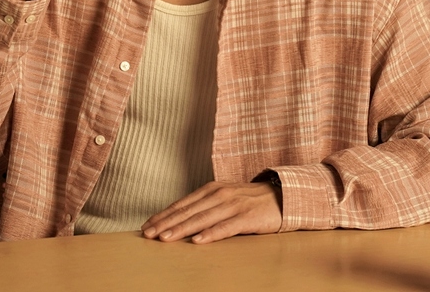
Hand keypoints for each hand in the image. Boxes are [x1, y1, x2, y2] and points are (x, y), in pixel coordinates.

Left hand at [141, 181, 281, 243]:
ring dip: (182, 229)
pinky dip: (211, 234)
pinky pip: (226, 227)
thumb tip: (179, 221)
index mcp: (211, 190)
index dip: (163, 215)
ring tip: (165, 238)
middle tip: (148, 234)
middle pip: (187, 211)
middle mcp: (219, 195)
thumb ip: (204, 207)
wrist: (283, 196)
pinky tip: (198, 240)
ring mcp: (233, 205)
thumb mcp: (224, 198)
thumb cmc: (249, 201)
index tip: (146, 226)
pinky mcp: (247, 217)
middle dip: (165, 223)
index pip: (181, 204)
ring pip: (202, 219)